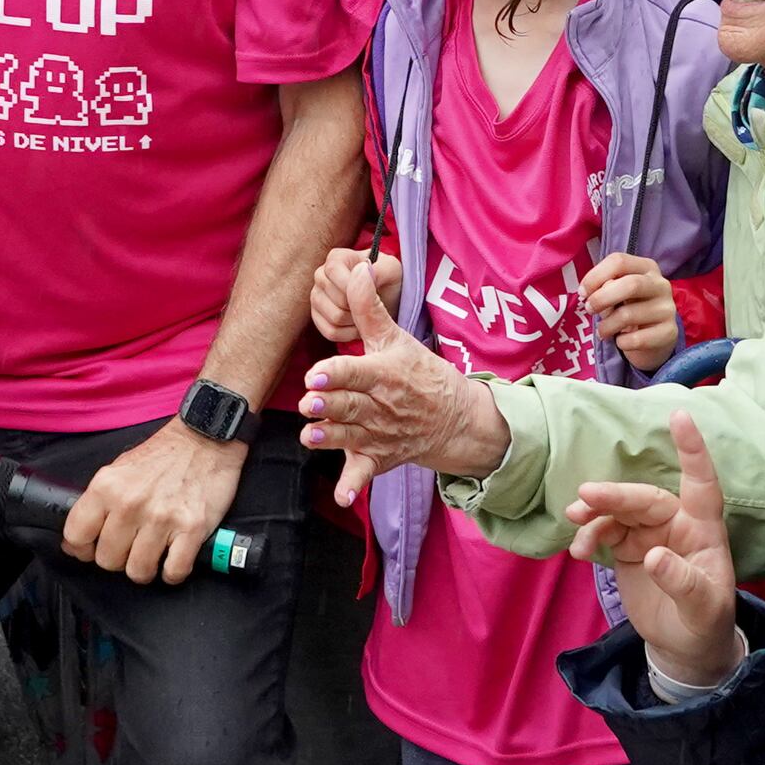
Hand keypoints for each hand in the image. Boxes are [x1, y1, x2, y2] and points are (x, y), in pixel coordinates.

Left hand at [59, 420, 248, 586]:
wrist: (204, 439)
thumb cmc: (162, 457)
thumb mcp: (118, 469)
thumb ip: (98, 503)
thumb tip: (78, 540)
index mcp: (106, 487)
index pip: (76, 536)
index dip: (82, 549)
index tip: (91, 549)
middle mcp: (130, 504)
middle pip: (107, 560)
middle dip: (117, 558)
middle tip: (129, 547)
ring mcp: (161, 518)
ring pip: (138, 571)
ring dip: (145, 568)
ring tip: (152, 554)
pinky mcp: (192, 529)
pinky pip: (173, 572)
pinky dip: (173, 573)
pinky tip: (173, 559)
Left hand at [298, 256, 504, 500]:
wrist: (455, 418)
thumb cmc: (419, 373)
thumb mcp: (397, 338)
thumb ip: (370, 307)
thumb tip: (355, 268)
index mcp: (384, 375)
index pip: (357, 373)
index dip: (336, 374)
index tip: (316, 374)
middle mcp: (380, 406)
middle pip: (350, 406)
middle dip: (329, 405)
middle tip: (310, 403)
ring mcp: (379, 435)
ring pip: (350, 437)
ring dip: (331, 438)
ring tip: (311, 436)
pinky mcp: (378, 457)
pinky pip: (365, 475)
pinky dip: (353, 486)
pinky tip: (342, 497)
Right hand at [567, 403, 743, 686]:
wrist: (683, 648)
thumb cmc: (704, 624)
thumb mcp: (701, 608)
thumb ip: (681, 581)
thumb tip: (654, 555)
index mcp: (703, 530)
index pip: (701, 483)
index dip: (692, 450)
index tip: (680, 416)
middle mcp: (676, 524)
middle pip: (644, 498)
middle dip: (614, 495)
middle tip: (583, 497)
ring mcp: (650, 535)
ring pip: (620, 512)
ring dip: (596, 513)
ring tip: (574, 521)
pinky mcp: (629, 550)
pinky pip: (605, 532)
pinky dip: (590, 536)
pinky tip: (578, 550)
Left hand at [579, 251, 681, 372]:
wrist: (653, 339)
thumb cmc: (629, 308)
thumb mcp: (616, 294)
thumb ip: (605, 288)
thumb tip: (594, 293)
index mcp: (646, 268)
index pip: (619, 261)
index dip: (595, 276)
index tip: (582, 292)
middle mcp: (661, 285)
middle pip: (630, 284)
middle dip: (602, 298)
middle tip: (589, 309)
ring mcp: (667, 309)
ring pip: (629, 315)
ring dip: (607, 326)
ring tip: (602, 331)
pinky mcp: (669, 332)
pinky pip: (637, 339)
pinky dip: (622, 342)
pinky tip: (621, 341)